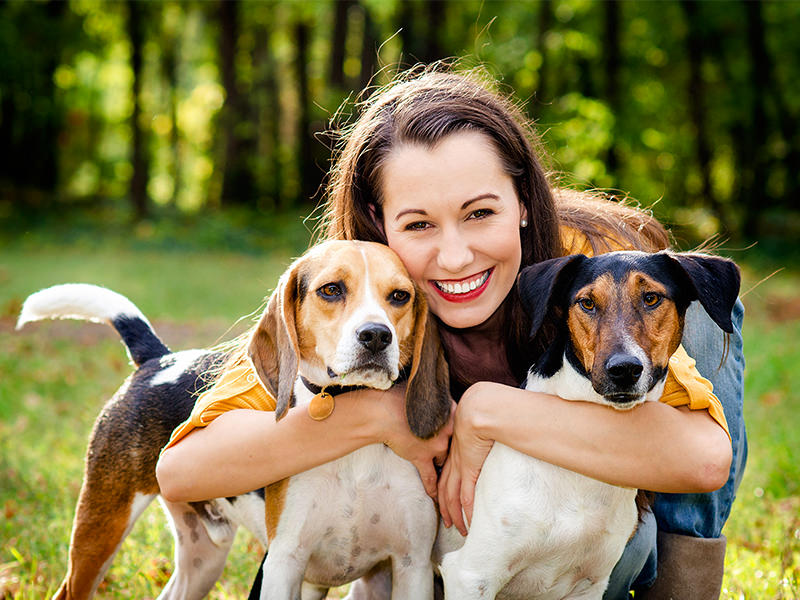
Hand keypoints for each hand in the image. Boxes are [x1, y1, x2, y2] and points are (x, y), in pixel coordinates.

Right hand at [377, 384, 454, 497]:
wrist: (383, 412)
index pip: (461, 426)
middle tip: (459, 459)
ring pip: (445, 461)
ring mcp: (436, 445)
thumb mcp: (425, 396)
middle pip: (456, 445)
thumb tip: (442, 402)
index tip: (466, 440)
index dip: (461, 434)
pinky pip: (430, 477)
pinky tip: (436, 497)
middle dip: (457, 453)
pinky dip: (433, 487)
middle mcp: (447, 429)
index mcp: (449, 412)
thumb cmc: (400, 400)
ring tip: (451, 482)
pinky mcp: (422, 457)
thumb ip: (437, 402)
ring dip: (444, 469)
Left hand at [438, 382, 495, 535]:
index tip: (445, 503)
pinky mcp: (470, 469)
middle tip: (449, 524)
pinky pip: (466, 495)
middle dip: (445, 509)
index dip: (443, 492)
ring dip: (456, 515)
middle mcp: (454, 462)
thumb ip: (479, 435)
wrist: (478, 409)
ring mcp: (460, 466)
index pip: (445, 477)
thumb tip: (488, 438)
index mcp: (454, 452)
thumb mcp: (475, 426)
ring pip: (452, 497)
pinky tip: (470, 521)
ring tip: (460, 529)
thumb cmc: (480, 413)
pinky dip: (467, 510)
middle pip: (444, 491)